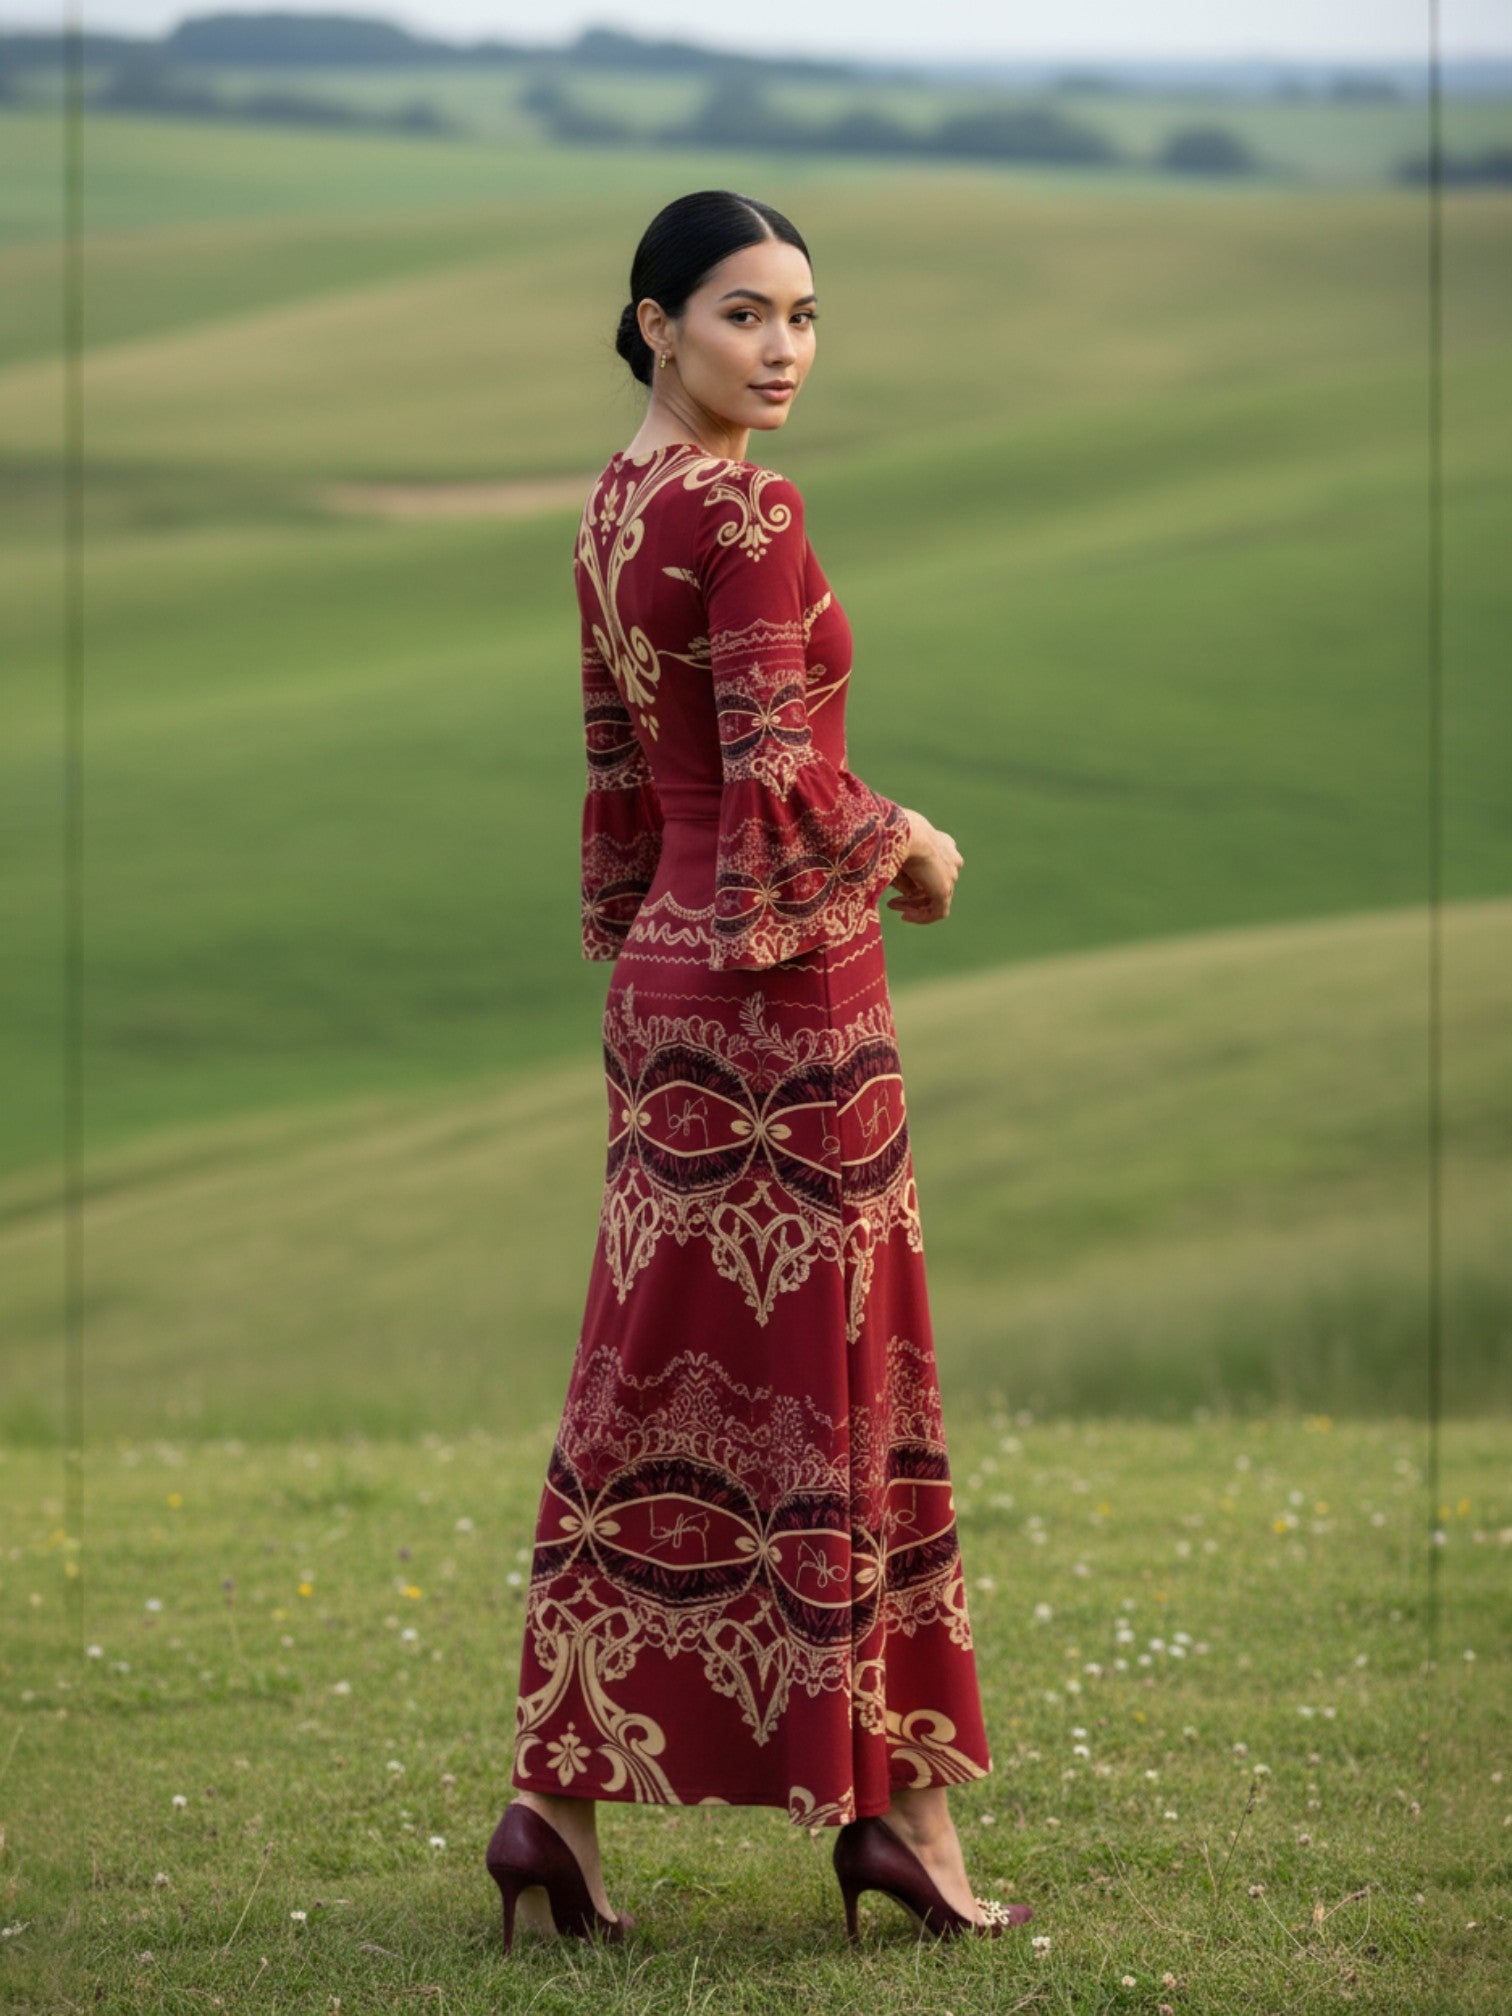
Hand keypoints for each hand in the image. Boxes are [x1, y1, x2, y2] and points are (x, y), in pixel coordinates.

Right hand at [886, 807, 961, 925]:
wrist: (906, 833)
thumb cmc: (897, 839)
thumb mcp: (899, 855)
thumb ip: (907, 876)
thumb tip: (911, 895)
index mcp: (943, 843)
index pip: (935, 866)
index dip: (916, 879)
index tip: (898, 882)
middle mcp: (951, 858)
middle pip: (934, 884)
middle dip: (912, 895)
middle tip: (892, 900)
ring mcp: (950, 875)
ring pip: (936, 898)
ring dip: (913, 906)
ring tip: (892, 906)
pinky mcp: (944, 889)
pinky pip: (938, 911)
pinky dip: (922, 917)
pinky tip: (905, 916)